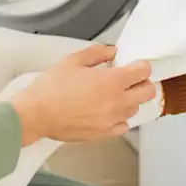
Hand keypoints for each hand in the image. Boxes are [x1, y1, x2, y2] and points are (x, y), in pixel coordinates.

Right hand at [9, 44, 154, 145]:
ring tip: (113, 94)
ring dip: (129, 100)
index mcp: (111, 81)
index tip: (135, 65)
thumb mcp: (73, 61)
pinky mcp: (104, 133)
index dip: (141, 65)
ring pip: (136, 109)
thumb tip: (111, 51)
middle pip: (148, 92)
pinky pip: (123, 126)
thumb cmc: (51, 88)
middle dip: (142, 82)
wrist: (37, 114)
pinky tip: (107, 111)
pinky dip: (120, 118)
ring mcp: (112, 120)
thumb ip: (97, 53)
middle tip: (130, 79)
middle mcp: (117, 102)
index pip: (144, 71)